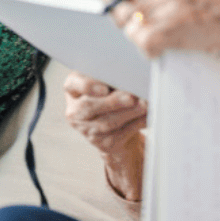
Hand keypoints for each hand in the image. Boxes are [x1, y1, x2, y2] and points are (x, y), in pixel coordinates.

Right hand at [64, 72, 146, 200]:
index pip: (72, 84)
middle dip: (113, 102)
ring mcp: (87, 130)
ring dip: (129, 113)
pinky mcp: (103, 143)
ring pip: (107, 122)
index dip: (87, 86)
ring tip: (144, 105)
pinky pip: (120, 134)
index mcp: (73, 89)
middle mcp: (75, 111)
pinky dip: (136, 124)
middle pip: (89, 106)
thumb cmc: (112, 94)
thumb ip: (113, 77)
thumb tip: (130, 76)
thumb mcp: (108, 82)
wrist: (118, 124)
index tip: (104, 89)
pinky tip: (147, 116)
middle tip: (131, 97)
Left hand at [94, 0, 219, 58]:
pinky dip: (151, 49)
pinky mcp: (175, 24)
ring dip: (145, 36)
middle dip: (131, 21)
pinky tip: (168, 43)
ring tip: (168, 30)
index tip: (120, 4)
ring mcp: (169, 0)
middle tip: (155, 22)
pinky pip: (143, 42)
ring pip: (131, 27)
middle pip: (120, 7)